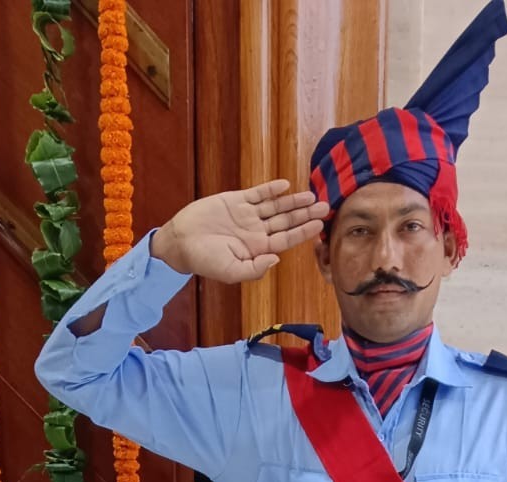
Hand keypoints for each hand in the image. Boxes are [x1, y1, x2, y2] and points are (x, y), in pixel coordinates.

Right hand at [150, 179, 329, 281]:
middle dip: (306, 214)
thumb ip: (255, 269)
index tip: (320, 224)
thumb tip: (277, 259)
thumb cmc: (204, 261)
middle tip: (326, 206)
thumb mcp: (231, 271)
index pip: (286, 239)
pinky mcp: (235, 201)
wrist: (180, 242)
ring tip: (311, 195)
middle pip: (286, 221)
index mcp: (258, 249)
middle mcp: (256, 232)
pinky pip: (257, 194)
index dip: (304, 231)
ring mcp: (247, 215)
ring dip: (293, 201)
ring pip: (276, 207)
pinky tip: (285, 186)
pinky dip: (271, 190)